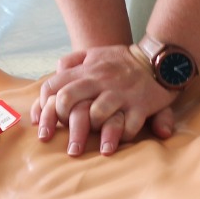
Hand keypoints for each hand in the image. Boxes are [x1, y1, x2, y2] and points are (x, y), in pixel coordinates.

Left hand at [30, 44, 178, 156]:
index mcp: (86, 70)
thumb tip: (54, 75)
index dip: (43, 106)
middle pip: (68, 99)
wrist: (158, 58)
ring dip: (91, 131)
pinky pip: (127, 127)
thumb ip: (71, 62)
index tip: (41, 124)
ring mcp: (120, 94)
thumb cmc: (120, 61)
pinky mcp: (140, 106)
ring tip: (90, 144)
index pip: (54, 85)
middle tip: (61, 137)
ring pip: (96, 115)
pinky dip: (121, 137)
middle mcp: (100, 81)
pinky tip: (117, 142)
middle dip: (60, 122)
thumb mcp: (93, 53)